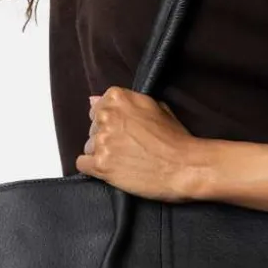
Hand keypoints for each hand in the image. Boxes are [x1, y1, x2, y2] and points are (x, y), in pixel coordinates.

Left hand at [76, 86, 204, 201]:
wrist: (185, 166)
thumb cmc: (175, 138)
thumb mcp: (156, 107)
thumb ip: (123, 102)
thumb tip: (93, 99)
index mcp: (118, 98)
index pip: (97, 108)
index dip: (112, 122)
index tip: (125, 130)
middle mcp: (107, 116)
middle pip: (93, 128)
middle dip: (107, 137)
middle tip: (129, 147)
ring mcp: (102, 140)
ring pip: (89, 146)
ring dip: (103, 153)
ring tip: (126, 160)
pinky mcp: (100, 164)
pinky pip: (83, 164)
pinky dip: (95, 168)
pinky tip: (113, 169)